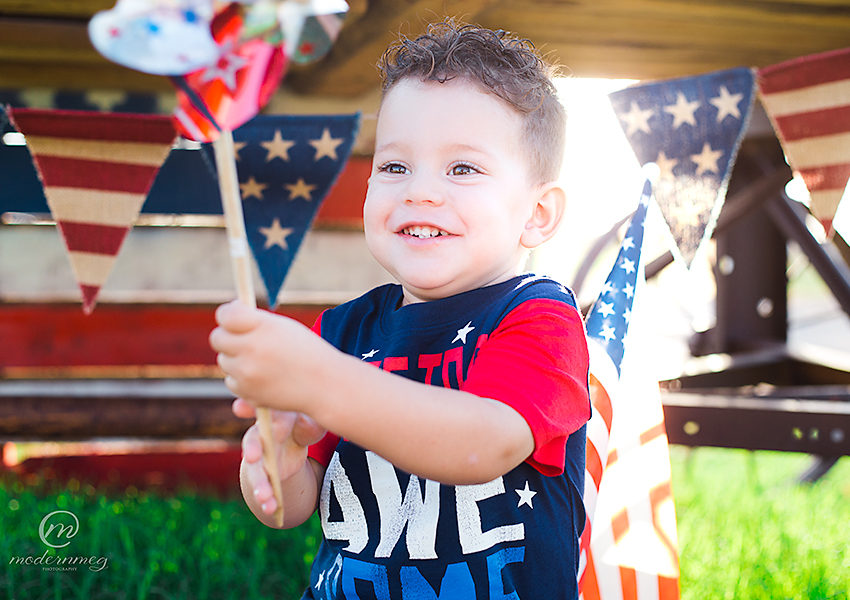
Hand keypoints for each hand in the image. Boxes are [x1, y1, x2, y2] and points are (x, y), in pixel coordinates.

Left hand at [210, 301, 334, 413]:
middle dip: (227, 336)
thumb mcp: (284, 327)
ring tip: (261, 359)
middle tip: (242, 337)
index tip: (234, 314)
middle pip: (217, 338)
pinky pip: (231, 380)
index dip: (227, 313)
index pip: (226, 315)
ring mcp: (247, 373)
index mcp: (263, 326)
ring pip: (223, 360)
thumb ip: (254, 320)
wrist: (325, 384)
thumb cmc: (306, 350)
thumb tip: (226, 316)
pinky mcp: (247, 392)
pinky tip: (263, 376)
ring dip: (236, 358)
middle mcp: (252, 349)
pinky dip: (242, 378)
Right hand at [233, 398, 325, 514]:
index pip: (257, 408)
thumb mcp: (312, 423)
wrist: (296, 441)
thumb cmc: (303, 424)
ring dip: (259, 483)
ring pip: (255, 470)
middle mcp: (260, 435)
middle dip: (252, 448)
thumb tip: (305, 423)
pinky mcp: (263, 474)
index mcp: (272, 415)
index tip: (238, 408)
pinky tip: (271, 509)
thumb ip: (309, 424)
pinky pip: (262, 486)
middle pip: (252, 441)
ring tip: (264, 496)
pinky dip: (266, 498)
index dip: (246, 407)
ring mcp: (259, 456)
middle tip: (252, 457)